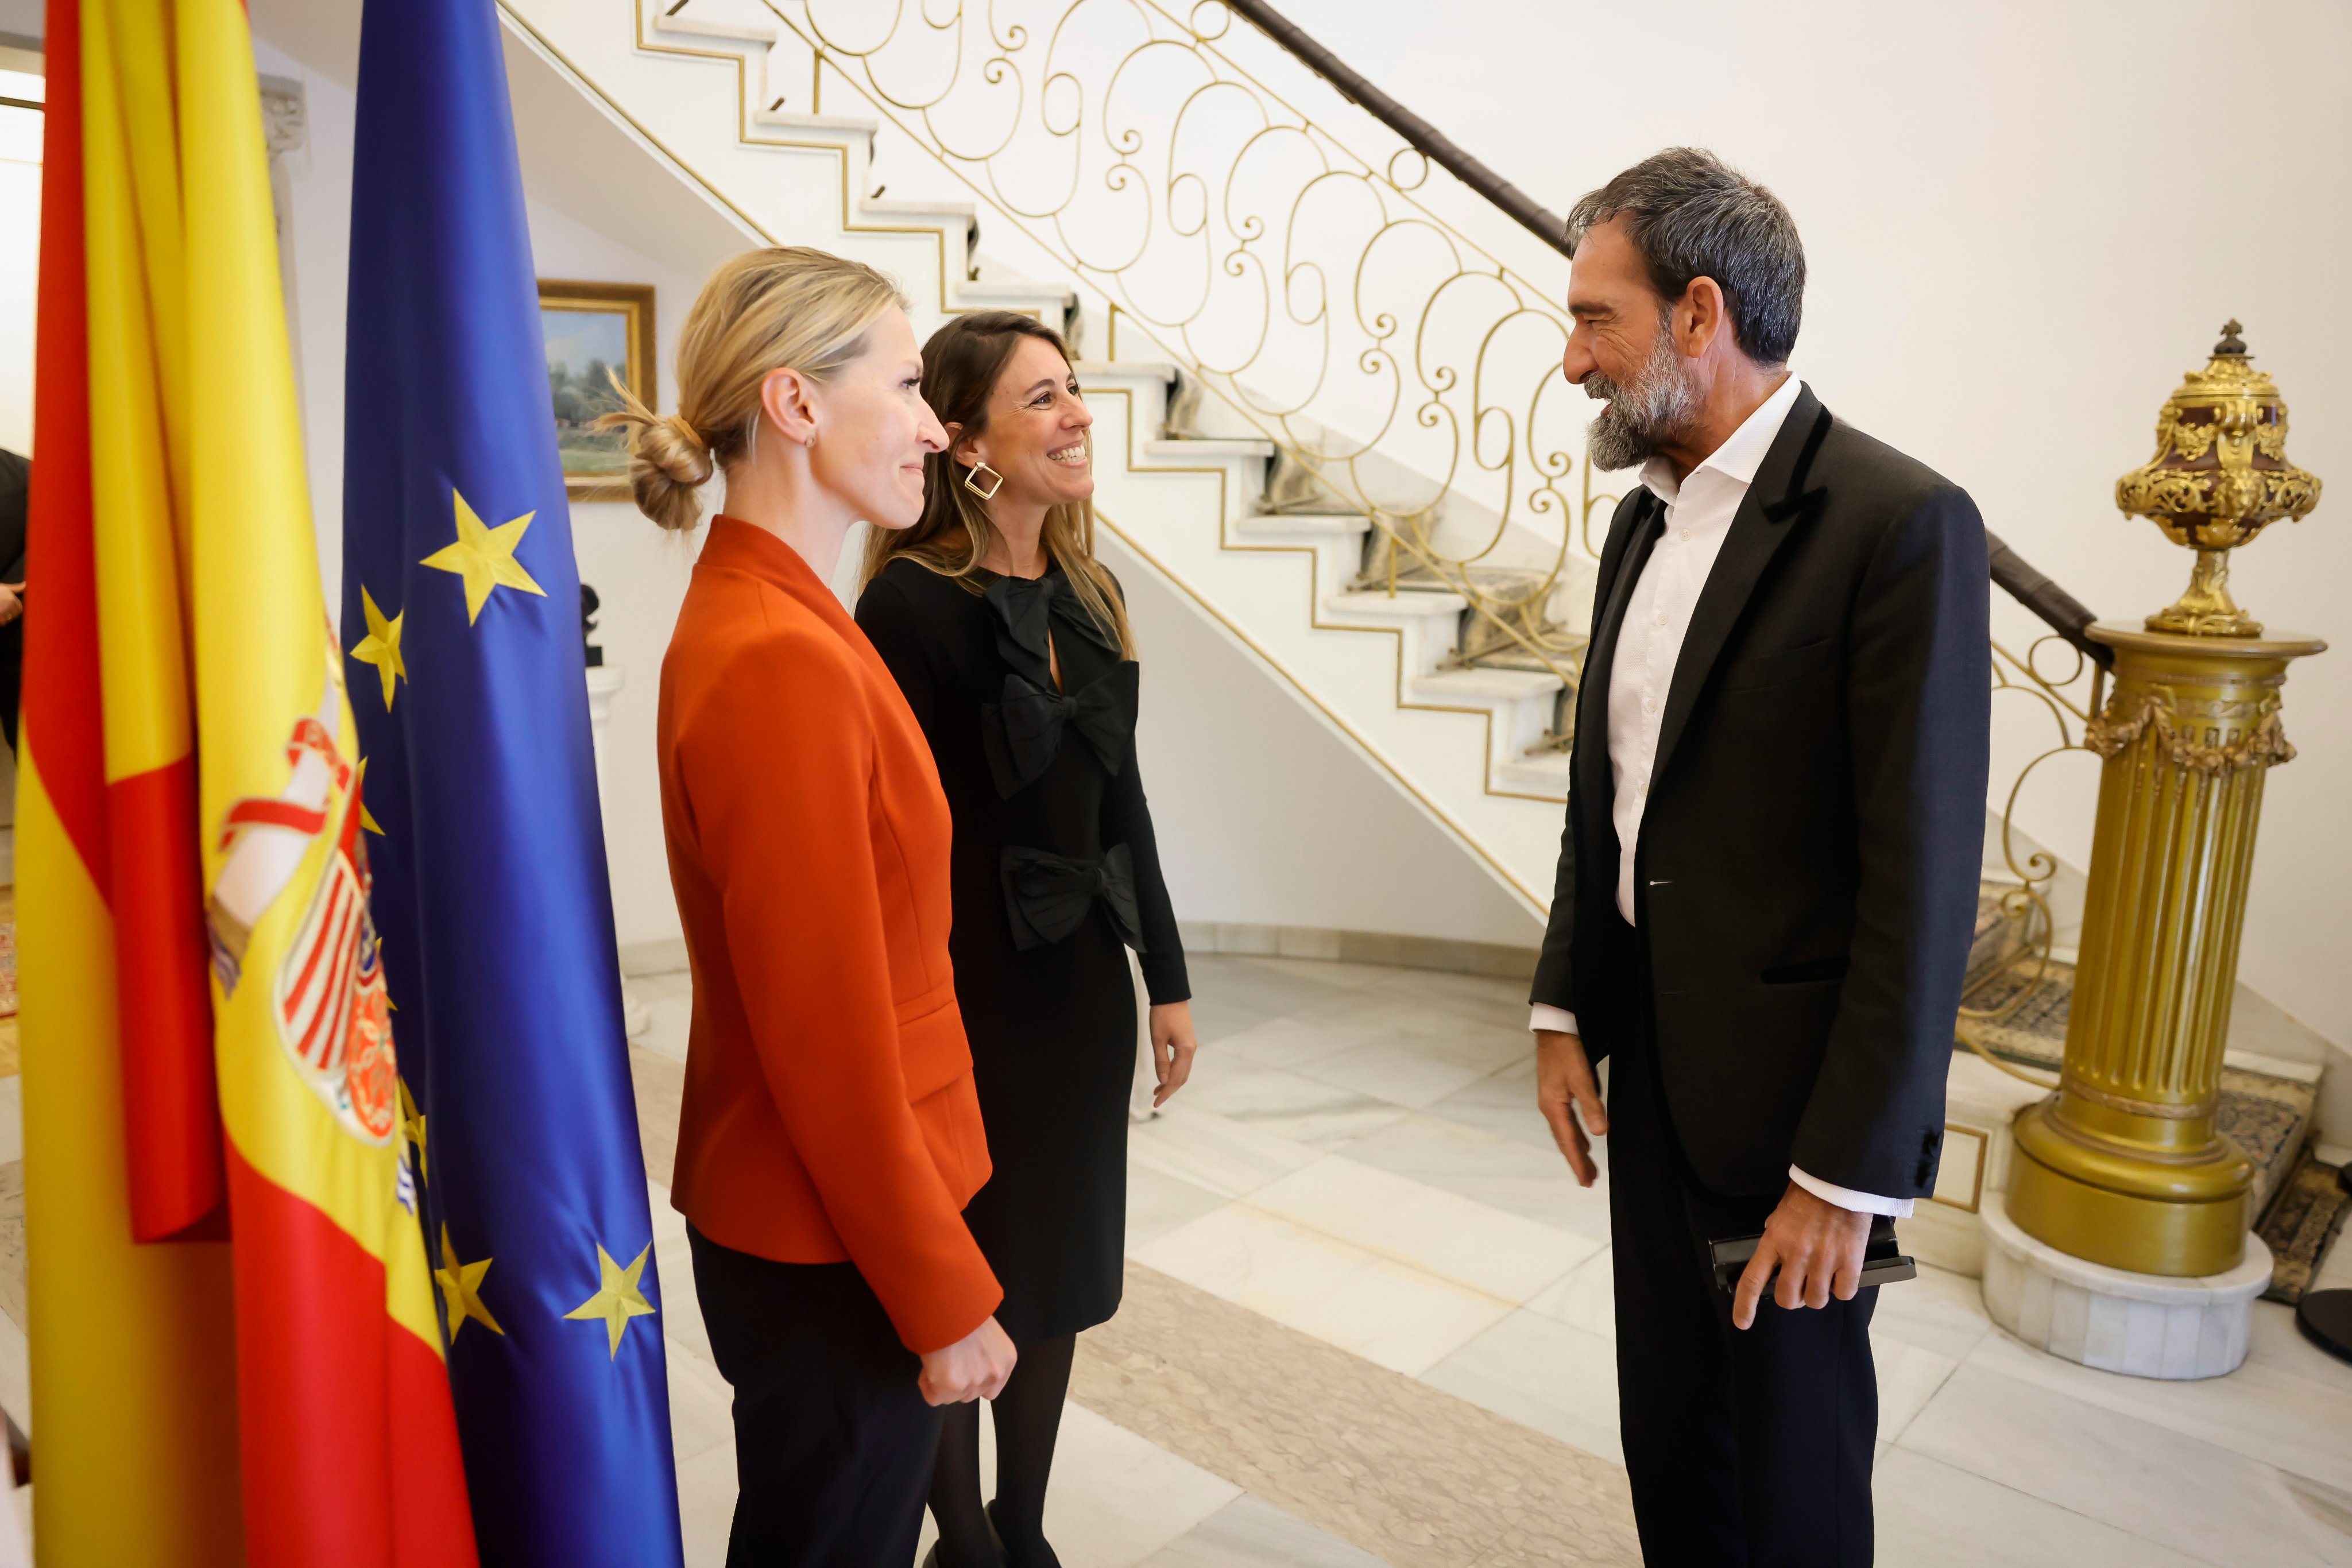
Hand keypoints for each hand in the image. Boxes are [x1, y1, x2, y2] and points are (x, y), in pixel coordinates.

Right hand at [0, 583, 20, 626]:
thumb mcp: (5, 588)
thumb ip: (16, 588)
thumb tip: (25, 584)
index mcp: (11, 599)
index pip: (20, 609)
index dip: (16, 610)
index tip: (11, 610)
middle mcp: (8, 605)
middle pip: (14, 615)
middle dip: (11, 615)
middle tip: (5, 613)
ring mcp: (2, 611)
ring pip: (8, 619)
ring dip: (5, 619)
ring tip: (1, 614)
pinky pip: (2, 623)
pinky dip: (1, 622)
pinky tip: (0, 619)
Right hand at [918, 1314, 1016, 1404]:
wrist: (949, 1302)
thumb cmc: (964, 1309)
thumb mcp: (986, 1334)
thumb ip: (983, 1355)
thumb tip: (966, 1364)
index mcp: (1006, 1361)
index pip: (990, 1390)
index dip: (972, 1380)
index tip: (960, 1367)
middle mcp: (994, 1374)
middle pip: (970, 1395)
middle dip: (956, 1382)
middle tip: (946, 1361)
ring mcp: (973, 1382)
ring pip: (951, 1397)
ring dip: (941, 1384)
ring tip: (937, 1360)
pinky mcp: (951, 1386)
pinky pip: (933, 1398)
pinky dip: (927, 1386)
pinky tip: (927, 1367)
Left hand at [1148, 1000, 1196, 1106]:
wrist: (1171, 995)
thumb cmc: (1162, 1014)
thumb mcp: (1157, 1038)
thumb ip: (1161, 1061)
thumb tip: (1163, 1081)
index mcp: (1185, 1051)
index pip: (1176, 1079)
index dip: (1166, 1092)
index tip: (1155, 1103)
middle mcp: (1191, 1051)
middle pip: (1182, 1078)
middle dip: (1169, 1090)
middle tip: (1155, 1100)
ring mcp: (1190, 1047)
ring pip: (1183, 1071)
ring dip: (1172, 1082)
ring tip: (1158, 1090)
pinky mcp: (1187, 1042)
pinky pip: (1183, 1063)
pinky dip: (1174, 1073)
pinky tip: (1165, 1075)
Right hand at [1534, 1029, 1607, 1186]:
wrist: (1554, 1029)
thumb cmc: (1567, 1051)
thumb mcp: (1582, 1079)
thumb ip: (1591, 1106)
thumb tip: (1599, 1133)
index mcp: (1553, 1107)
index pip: (1568, 1142)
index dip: (1578, 1163)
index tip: (1586, 1181)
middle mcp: (1549, 1107)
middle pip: (1564, 1141)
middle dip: (1576, 1161)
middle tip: (1588, 1180)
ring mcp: (1551, 1100)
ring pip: (1564, 1132)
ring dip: (1576, 1149)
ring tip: (1587, 1165)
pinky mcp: (1555, 1093)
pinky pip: (1565, 1122)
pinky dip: (1574, 1134)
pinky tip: (1583, 1138)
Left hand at [1732, 1181, 1871, 1329]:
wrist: (1841, 1181)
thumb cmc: (1809, 1195)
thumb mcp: (1781, 1215)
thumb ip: (1775, 1239)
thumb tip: (1774, 1261)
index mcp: (1774, 1240)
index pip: (1753, 1280)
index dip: (1745, 1305)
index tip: (1743, 1323)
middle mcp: (1796, 1253)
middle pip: (1788, 1298)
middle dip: (1793, 1298)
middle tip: (1800, 1287)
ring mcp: (1824, 1259)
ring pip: (1816, 1300)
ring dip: (1818, 1294)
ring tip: (1822, 1276)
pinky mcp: (1850, 1261)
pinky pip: (1843, 1293)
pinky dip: (1842, 1289)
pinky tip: (1841, 1273)